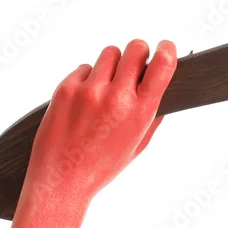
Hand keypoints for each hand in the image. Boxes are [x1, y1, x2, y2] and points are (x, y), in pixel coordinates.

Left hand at [22, 39, 176, 208]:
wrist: (60, 180)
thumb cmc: (101, 166)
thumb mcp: (138, 144)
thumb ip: (153, 114)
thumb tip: (162, 84)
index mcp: (140, 113)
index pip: (163, 64)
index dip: (167, 49)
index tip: (165, 47)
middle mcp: (116, 98)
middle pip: (136, 47)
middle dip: (138, 53)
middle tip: (132, 67)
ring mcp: (89, 91)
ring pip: (110, 52)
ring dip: (111, 65)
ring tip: (105, 86)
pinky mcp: (66, 89)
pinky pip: (84, 67)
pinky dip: (86, 78)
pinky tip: (83, 100)